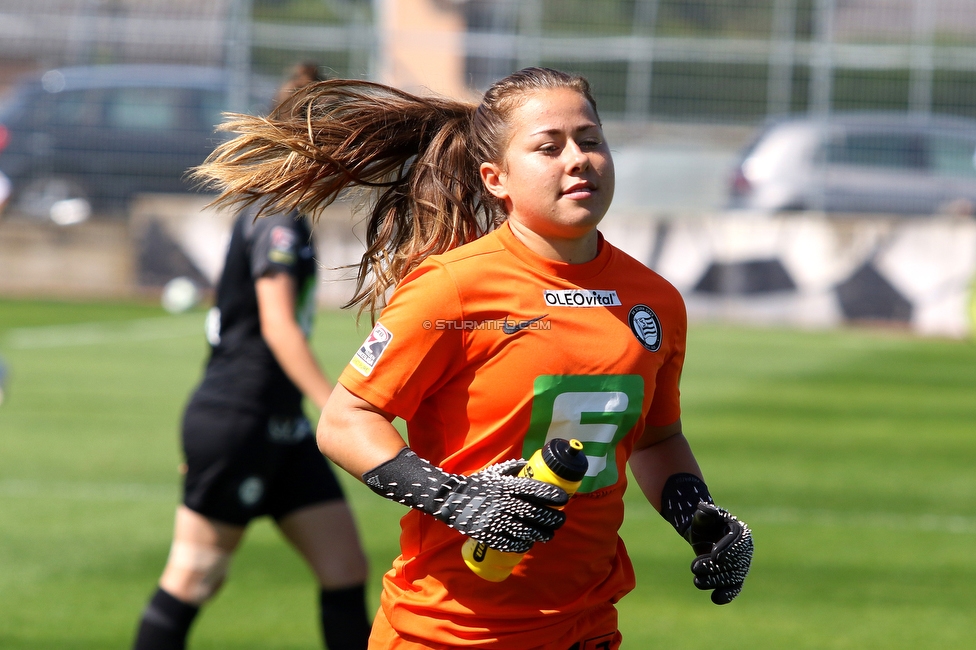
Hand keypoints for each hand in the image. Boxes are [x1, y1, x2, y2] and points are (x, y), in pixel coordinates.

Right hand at [363, 449, 567, 552]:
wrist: (450, 499)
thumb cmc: (476, 485)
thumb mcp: (494, 473)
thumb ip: (512, 469)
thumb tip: (529, 465)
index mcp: (507, 485)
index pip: (536, 489)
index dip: (553, 495)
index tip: (564, 498)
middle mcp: (504, 502)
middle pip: (537, 513)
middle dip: (553, 518)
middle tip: (561, 520)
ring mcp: (496, 520)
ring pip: (528, 530)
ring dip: (543, 534)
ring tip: (550, 534)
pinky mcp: (488, 534)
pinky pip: (512, 543)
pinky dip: (524, 544)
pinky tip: (530, 543)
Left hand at [684, 502, 752, 604]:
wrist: (702, 533)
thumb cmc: (703, 522)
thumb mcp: (702, 514)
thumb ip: (705, 512)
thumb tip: (705, 508)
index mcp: (740, 532)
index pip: (737, 543)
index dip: (727, 550)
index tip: (714, 556)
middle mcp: (743, 550)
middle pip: (733, 563)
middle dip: (714, 568)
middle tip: (695, 567)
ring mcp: (739, 565)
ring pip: (731, 577)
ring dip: (715, 582)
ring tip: (697, 582)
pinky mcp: (732, 577)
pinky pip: (734, 587)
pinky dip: (727, 594)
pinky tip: (716, 599)